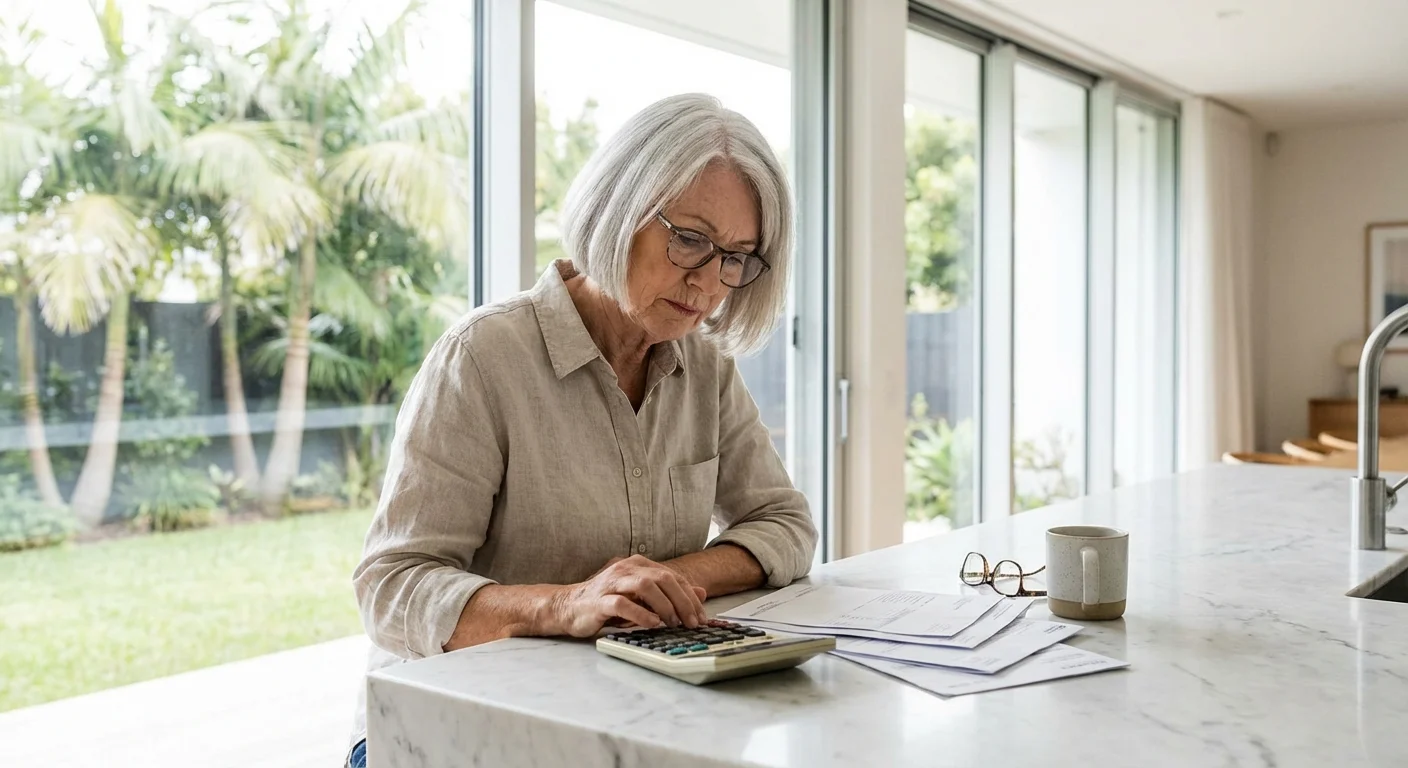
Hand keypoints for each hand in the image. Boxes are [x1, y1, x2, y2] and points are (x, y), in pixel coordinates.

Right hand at [550, 555, 707, 637]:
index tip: (701, 617)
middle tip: (692, 622)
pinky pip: (623, 604)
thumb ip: (669, 594)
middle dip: (682, 601)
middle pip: (663, 578)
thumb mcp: (642, 597)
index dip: (690, 596)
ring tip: (673, 623)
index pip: (672, 577)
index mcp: (638, 565)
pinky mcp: (600, 600)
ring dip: (664, 605)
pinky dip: (641, 614)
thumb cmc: (607, 602)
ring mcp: (612, 583)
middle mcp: (626, 569)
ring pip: (645, 586)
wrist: (569, 607)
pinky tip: (652, 624)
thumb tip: (701, 594)